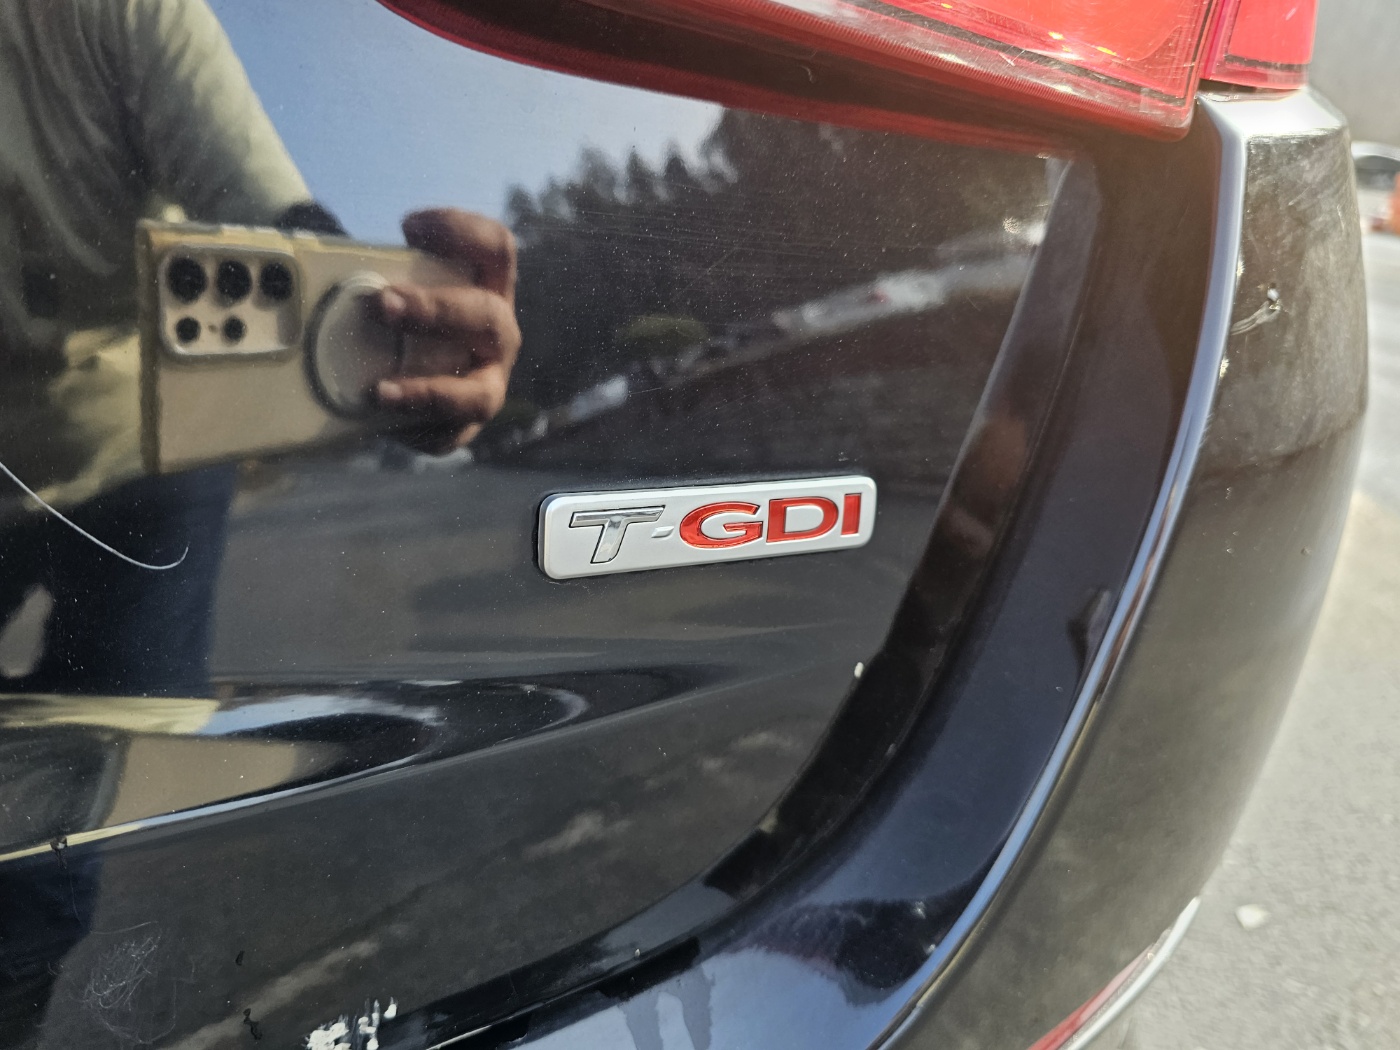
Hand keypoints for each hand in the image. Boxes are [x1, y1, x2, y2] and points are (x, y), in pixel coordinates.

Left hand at [373, 208, 520, 450]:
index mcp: (487, 289)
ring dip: (429, 388)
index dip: (461, 232)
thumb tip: (296, 268)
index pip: (496, 248)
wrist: (394, 377)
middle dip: (435, 310)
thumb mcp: (387, 288)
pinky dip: (411, 425)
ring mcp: (487, 384)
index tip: (408, 227)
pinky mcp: (462, 426)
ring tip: (382, 390)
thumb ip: (364, 275)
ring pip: (478, 392)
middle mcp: (497, 336)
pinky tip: (378, 411)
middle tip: (382, 303)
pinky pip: (448, 432)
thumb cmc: (393, 320)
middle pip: (486, 316)